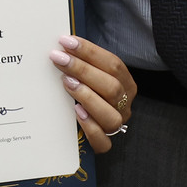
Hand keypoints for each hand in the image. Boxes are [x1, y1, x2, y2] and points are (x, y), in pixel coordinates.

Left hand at [48, 35, 135, 152]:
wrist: (84, 127)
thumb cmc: (87, 90)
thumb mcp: (90, 75)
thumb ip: (84, 62)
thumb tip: (64, 45)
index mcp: (126, 83)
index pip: (113, 64)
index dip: (90, 52)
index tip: (66, 42)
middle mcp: (124, 104)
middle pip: (112, 87)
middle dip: (83, 70)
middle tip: (60, 59)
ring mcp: (116, 125)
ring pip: (110, 115)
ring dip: (87, 96)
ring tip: (67, 82)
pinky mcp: (104, 144)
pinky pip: (103, 142)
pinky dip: (90, 127)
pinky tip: (76, 112)